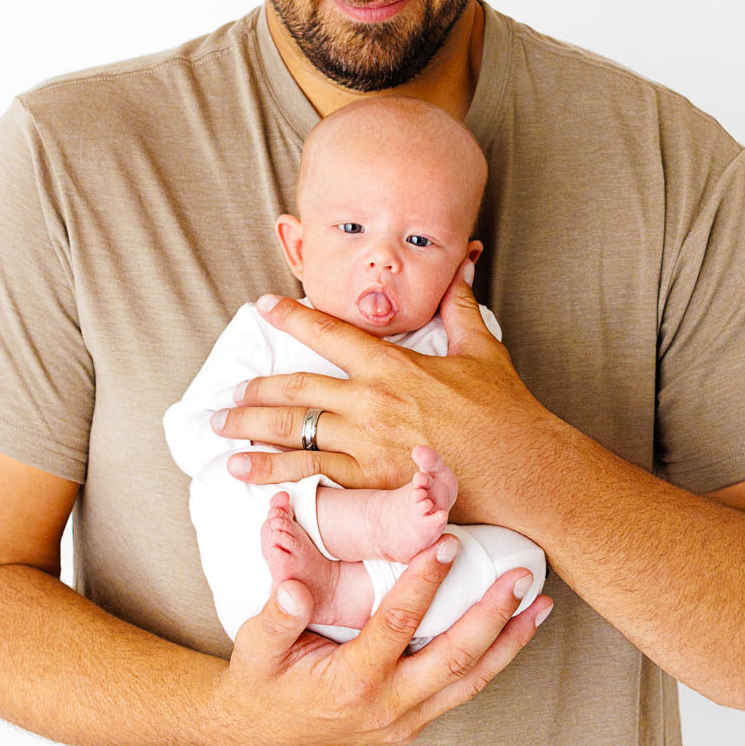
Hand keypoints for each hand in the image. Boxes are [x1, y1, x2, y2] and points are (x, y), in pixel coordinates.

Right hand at [208, 531, 552, 745]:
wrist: (262, 730)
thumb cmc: (261, 680)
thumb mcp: (255, 647)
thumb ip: (276, 616)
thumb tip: (293, 587)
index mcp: (350, 683)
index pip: (396, 625)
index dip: (424, 583)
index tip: (446, 544)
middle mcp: (387, 707)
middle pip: (454, 659)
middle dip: (491, 615)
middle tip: (518, 576)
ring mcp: (406, 718)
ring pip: (471, 680)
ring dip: (510, 641)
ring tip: (540, 604)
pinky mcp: (415, 720)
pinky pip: (465, 688)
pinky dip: (495, 658)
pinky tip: (517, 629)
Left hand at [209, 266, 550, 523]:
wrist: (523, 469)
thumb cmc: (506, 411)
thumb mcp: (482, 348)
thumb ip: (460, 306)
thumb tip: (463, 263)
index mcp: (392, 365)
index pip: (329, 332)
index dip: (291, 316)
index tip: (263, 306)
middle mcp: (371, 402)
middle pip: (296, 389)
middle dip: (256, 390)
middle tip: (231, 393)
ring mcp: (367, 444)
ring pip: (293, 432)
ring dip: (250, 430)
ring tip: (222, 429)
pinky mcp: (371, 482)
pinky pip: (310, 476)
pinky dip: (273, 474)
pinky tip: (244, 474)